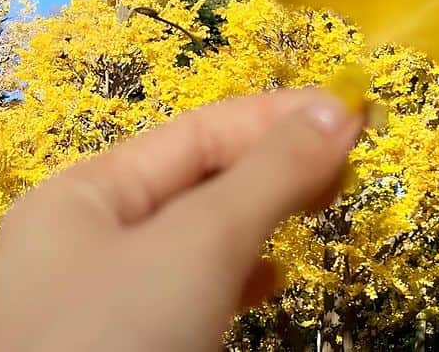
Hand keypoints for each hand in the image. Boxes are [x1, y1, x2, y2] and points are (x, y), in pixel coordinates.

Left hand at [0, 89, 361, 351]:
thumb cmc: (117, 344)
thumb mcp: (200, 245)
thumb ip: (270, 172)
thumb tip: (339, 110)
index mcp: (80, 197)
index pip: (198, 133)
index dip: (280, 118)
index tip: (357, 113)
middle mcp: (80, 247)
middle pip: (195, 183)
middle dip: (274, 166)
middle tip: (351, 162)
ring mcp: (96, 314)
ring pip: (193, 243)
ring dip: (260, 220)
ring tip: (322, 207)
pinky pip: (187, 299)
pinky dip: (237, 281)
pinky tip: (271, 283)